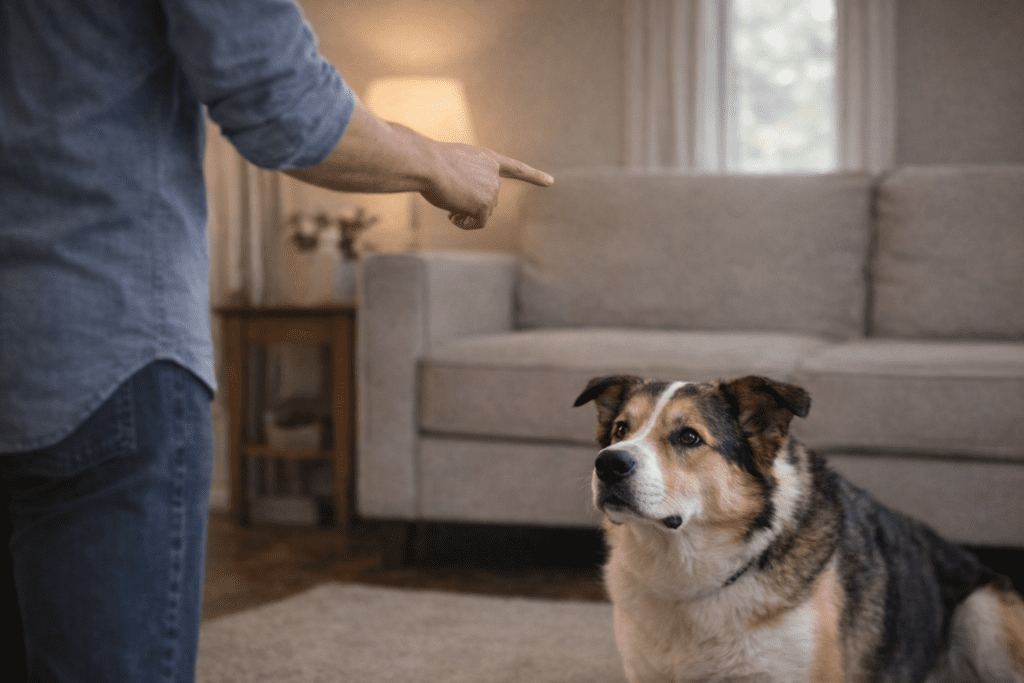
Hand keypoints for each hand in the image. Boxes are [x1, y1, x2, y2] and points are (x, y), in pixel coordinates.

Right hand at [420, 142, 553, 230]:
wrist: (426, 164)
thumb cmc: (430, 163)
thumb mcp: (451, 165)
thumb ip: (467, 180)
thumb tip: (469, 207)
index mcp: (487, 158)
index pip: (515, 168)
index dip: (533, 176)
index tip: (551, 182)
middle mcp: (494, 173)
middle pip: (488, 199)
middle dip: (471, 204)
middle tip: (450, 195)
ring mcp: (492, 189)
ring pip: (482, 211)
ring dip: (465, 212)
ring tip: (448, 198)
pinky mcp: (485, 204)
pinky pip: (479, 223)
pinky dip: (466, 224)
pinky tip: (453, 215)